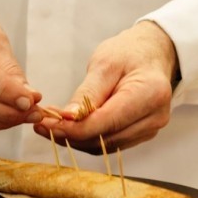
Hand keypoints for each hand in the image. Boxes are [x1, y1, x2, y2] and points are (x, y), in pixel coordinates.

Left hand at [33, 20, 178, 152]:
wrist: (151, 53)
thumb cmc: (129, 52)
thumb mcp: (105, 63)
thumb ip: (88, 92)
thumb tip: (68, 118)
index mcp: (150, 93)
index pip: (107, 122)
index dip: (75, 128)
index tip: (47, 123)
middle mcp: (155, 116)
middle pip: (106, 138)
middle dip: (71, 135)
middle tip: (42, 125)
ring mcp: (150, 128)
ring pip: (106, 145)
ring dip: (77, 139)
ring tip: (51, 126)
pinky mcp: (142, 133)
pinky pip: (111, 142)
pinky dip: (89, 137)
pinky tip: (70, 127)